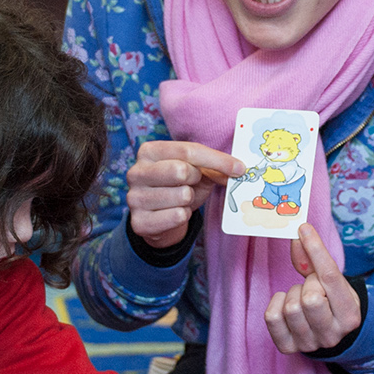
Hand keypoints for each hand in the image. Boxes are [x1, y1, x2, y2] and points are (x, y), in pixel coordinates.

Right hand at [126, 140, 243, 248]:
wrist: (160, 221)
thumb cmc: (179, 188)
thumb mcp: (195, 171)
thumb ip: (214, 166)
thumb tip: (239, 169)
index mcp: (149, 151)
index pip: (188, 151)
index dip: (217, 160)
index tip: (239, 168)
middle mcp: (136, 172)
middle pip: (181, 170)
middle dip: (195, 180)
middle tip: (192, 184)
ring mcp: (134, 198)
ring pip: (181, 196)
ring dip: (189, 201)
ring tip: (180, 201)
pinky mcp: (139, 222)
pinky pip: (177, 216)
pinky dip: (183, 216)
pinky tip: (174, 214)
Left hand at [265, 224, 361, 354]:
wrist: (329, 332)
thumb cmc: (331, 301)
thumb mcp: (332, 281)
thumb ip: (315, 259)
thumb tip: (298, 236)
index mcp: (350, 315)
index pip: (330, 277)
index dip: (316, 249)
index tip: (304, 229)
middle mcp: (332, 334)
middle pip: (310, 299)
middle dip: (307, 284)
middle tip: (311, 285)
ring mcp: (310, 344)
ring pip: (290, 308)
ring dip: (293, 294)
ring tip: (301, 296)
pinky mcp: (289, 348)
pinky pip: (271, 317)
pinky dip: (276, 303)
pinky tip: (286, 305)